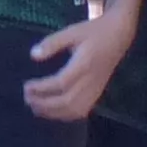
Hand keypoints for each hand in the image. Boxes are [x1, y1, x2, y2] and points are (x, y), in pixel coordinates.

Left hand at [22, 5, 135, 122]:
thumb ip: (53, 43)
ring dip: (53, 113)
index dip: (42, 88)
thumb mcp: (72, 31)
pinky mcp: (98, 93)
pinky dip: (65, 115)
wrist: (119, 35)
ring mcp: (96, 89)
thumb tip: (33, 55)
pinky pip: (82, 111)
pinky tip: (52, 111)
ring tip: (35, 107)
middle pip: (67, 101)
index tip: (27, 86)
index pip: (61, 83)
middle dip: (44, 104)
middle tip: (27, 98)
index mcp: (84, 64)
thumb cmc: (94, 31)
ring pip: (75, 110)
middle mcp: (91, 80)